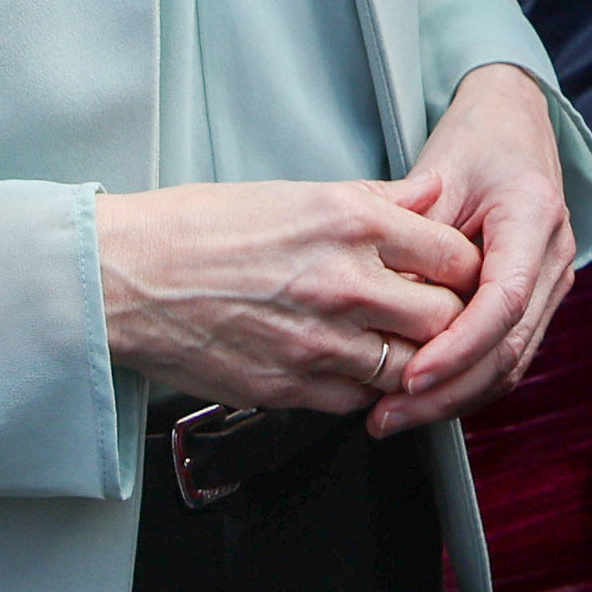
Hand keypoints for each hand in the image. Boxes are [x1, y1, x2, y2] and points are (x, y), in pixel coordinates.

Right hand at [97, 179, 478, 415]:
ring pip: (410, 369)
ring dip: (413, 361)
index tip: (457, 274)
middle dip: (450, 319)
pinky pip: (359, 401)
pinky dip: (366, 389)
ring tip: (398, 346)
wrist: (128, 279)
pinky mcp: (291, 389)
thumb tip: (434, 189)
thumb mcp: (299, 192)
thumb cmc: (201, 227)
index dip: (464, 269)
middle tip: (437, 315)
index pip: (453, 255)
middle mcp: (343, 282)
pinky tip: (352, 368)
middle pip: (445, 317)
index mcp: (348, 221)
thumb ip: (380, 198)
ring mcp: (318, 342)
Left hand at [372, 64, 578, 435]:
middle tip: (386, 415)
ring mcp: (553, 283)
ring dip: (452, 399)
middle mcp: (555, 256)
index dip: (459, 347)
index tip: (411, 376)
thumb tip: (384, 308)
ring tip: (391, 416)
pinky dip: (464, 382)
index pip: (505, 301)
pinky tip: (419, 398)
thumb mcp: (438, 172)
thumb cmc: (475, 140)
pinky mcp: (537, 300)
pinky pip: (505, 355)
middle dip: (447, 392)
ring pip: (510, 364)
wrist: (514, 123)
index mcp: (534, 216)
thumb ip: (417, 237)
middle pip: (509, 348)